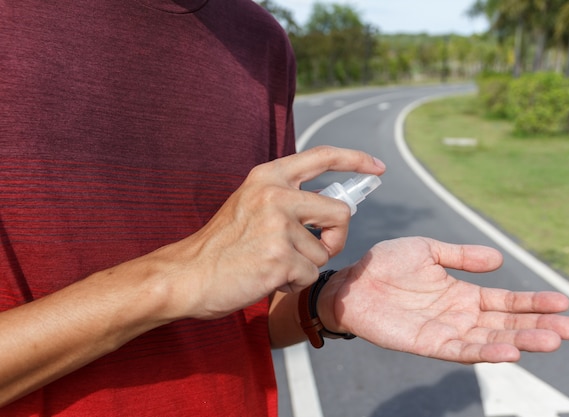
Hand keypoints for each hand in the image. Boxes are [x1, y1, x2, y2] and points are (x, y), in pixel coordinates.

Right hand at [150, 146, 384, 320]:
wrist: (187, 274)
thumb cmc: (222, 246)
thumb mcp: (251, 205)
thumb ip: (287, 199)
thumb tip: (332, 209)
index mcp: (268, 177)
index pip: (322, 156)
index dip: (355, 160)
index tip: (377, 167)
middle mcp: (276, 194)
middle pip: (340, 213)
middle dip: (335, 237)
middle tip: (316, 250)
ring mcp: (278, 225)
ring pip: (324, 252)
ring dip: (305, 266)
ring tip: (272, 265)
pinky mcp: (280, 257)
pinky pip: (311, 275)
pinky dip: (294, 283)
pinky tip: (268, 278)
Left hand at [319, 237, 568, 362]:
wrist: (351, 281)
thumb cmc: (385, 264)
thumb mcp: (427, 250)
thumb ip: (461, 255)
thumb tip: (499, 259)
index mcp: (462, 293)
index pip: (505, 300)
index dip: (533, 302)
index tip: (562, 302)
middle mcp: (459, 315)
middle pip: (505, 323)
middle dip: (537, 326)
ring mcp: (445, 331)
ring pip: (490, 340)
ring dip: (520, 341)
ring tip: (551, 340)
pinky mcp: (427, 343)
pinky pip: (460, 351)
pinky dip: (485, 353)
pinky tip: (509, 352)